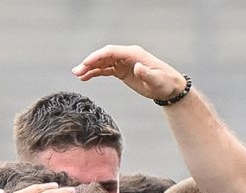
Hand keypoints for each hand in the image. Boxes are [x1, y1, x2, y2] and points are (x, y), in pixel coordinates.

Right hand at [72, 44, 187, 100]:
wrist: (169, 88)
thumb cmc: (164, 83)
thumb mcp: (156, 80)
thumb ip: (146, 73)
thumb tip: (136, 67)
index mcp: (133, 54)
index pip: (111, 52)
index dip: (97, 56)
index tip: (85, 64)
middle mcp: (127, 56)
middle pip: (104, 56)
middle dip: (89, 62)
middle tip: (76, 71)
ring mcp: (124, 63)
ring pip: (103, 63)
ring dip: (89, 68)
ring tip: (77, 76)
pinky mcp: (122, 71)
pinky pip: (106, 70)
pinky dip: (95, 73)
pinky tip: (85, 78)